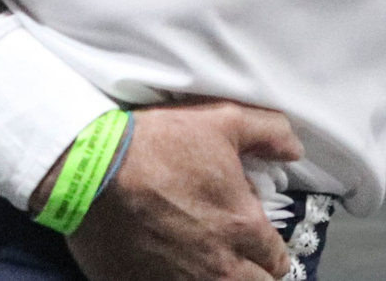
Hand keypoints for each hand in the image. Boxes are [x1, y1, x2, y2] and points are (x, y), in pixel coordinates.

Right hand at [61, 101, 301, 280]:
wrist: (90, 169)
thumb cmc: (157, 144)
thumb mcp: (220, 120)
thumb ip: (267, 132)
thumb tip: (295, 150)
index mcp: (243, 227)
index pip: (277, 261)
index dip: (268, 251)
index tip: (255, 242)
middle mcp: (218, 267)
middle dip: (251, 275)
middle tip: (235, 258)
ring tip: (206, 267)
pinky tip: (171, 270)